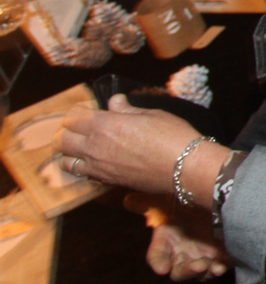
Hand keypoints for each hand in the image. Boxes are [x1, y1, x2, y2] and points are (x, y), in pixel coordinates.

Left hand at [59, 94, 221, 199]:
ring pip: (66, 161)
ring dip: (69, 153)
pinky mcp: (107, 181)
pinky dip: (82, 168)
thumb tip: (115, 102)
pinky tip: (94, 163)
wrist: (185, 167)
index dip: (77, 114)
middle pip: (62, 140)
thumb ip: (127, 110)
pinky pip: (83, 175)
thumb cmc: (173, 136)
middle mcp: (95, 146)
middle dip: (67, 133)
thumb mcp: (152, 114)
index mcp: (104, 124)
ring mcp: (98, 166)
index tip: (85, 113)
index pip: (73, 118)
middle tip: (78, 130)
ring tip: (80, 149)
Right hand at [127, 194, 230, 280]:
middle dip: (188, 271)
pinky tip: (225, 265)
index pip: (157, 256)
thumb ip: (148, 202)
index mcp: (166, 242)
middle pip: (180, 271)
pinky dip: (223, 267)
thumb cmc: (186, 200)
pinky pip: (221, 266)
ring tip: (215, 268)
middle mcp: (182, 254)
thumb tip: (128, 199)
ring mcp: (201, 257)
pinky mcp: (221, 255)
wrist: (212, 197)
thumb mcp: (168, 199)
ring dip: (206, 272)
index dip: (159, 262)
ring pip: (201, 272)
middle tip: (198, 266)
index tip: (162, 268)